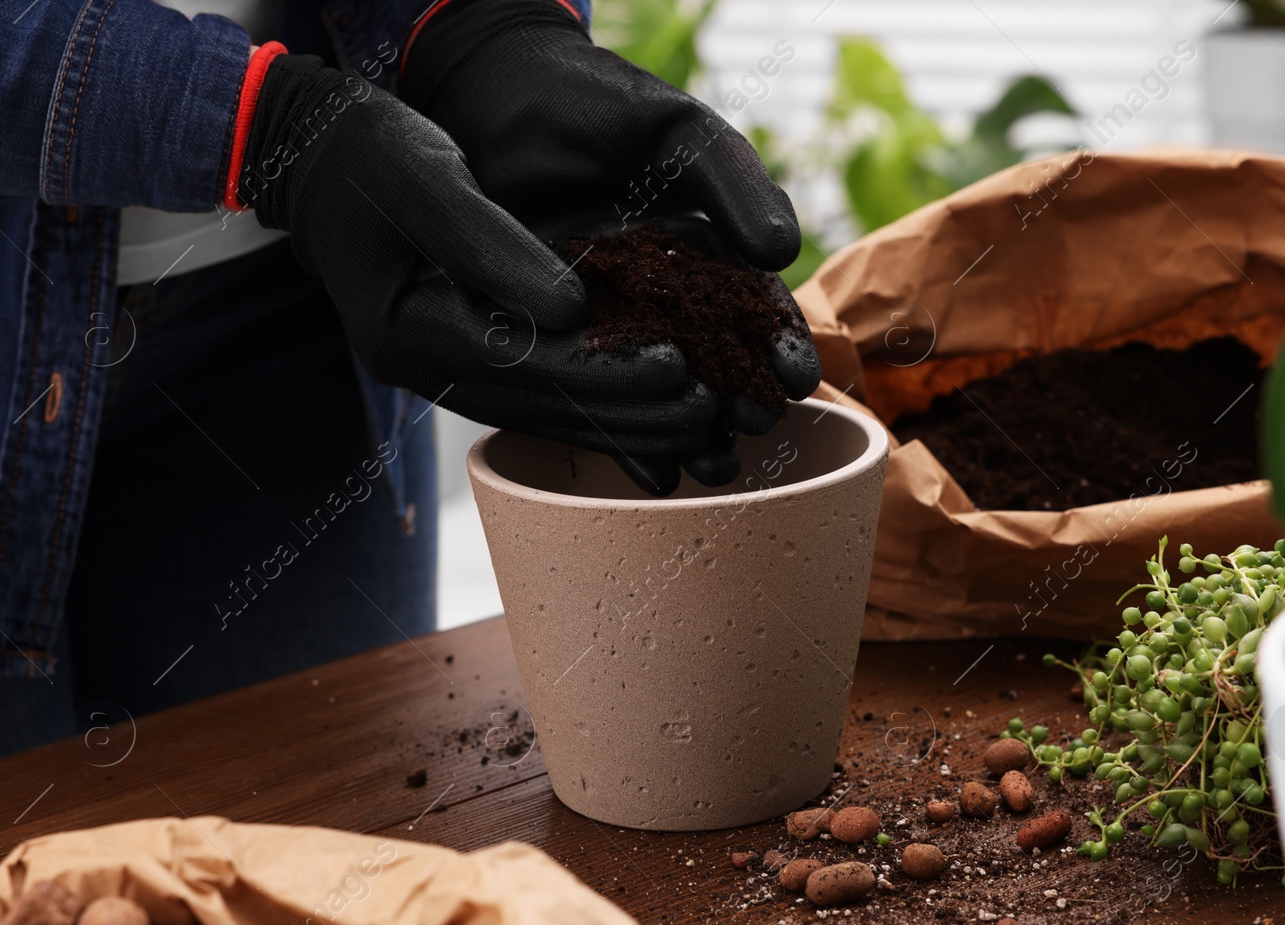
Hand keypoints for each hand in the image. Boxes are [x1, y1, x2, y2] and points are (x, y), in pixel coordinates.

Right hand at [235, 54, 718, 494]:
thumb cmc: (369, 156)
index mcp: (407, 332)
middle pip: (542, 403)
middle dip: (629, 411)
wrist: (317, 164)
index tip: (676, 367)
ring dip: (623, 423)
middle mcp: (426, 368)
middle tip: (709, 412)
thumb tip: (572, 307)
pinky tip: (656, 411)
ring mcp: (445, 371)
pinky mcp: (469, 358)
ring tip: (700, 423)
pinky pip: (542, 395)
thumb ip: (491, 244)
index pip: (520, 362)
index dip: (602, 369)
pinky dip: (599, 406)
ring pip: (547, 412)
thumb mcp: (426, 180)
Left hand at [401, 1, 820, 471]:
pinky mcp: (550, 339)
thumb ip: (734, 183)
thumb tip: (782, 252)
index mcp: (701, 250)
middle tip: (755, 429)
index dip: (779, 345)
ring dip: (691, 433)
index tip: (795, 379)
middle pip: (713, 363)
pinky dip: (623, 438)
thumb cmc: (593, 100)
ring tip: (713, 466)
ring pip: (658, 390)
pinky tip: (653, 473)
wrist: (489, 91)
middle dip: (740, 401)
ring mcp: (605, 320)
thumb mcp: (678, 133)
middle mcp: (658, 293)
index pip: (753, 309)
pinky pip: (593, 398)